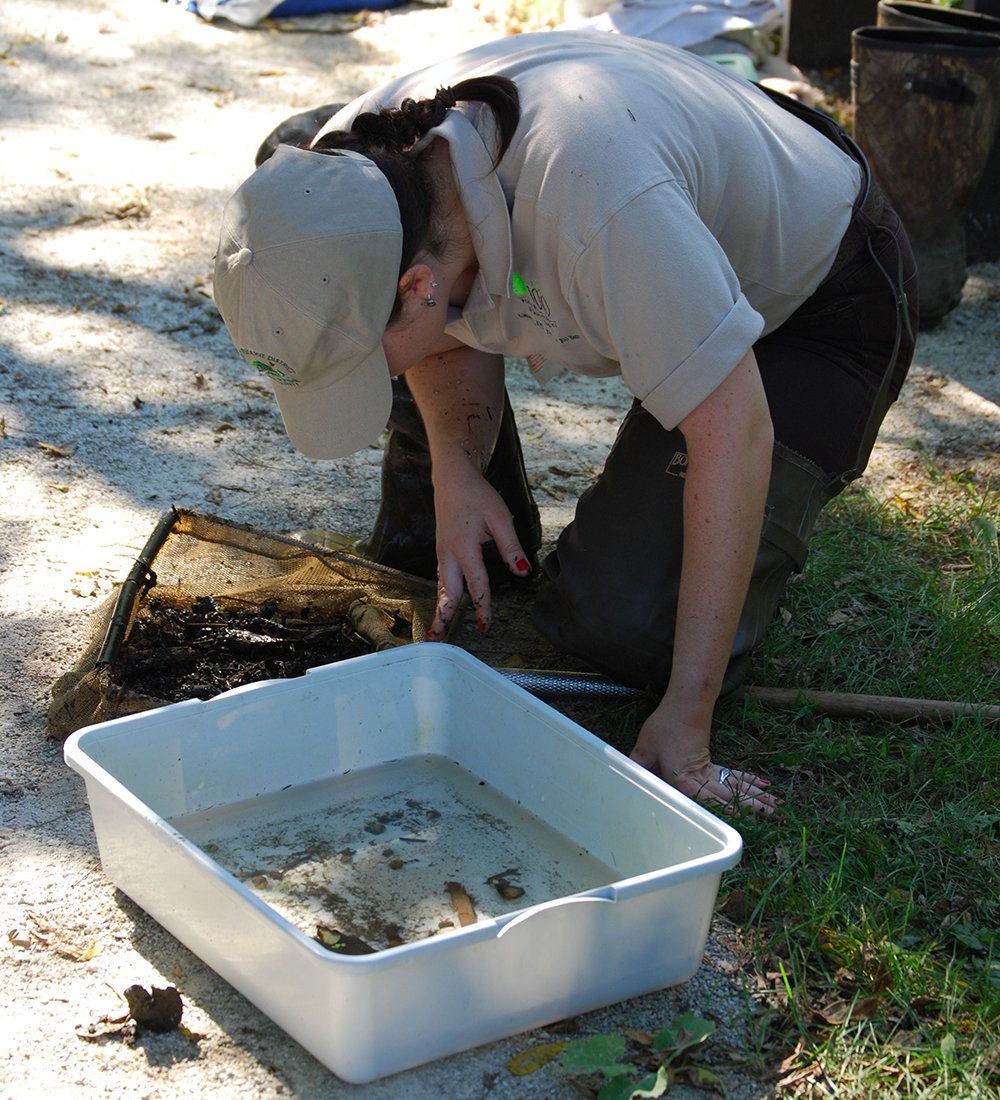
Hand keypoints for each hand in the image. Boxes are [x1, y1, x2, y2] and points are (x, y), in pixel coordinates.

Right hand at [426, 462, 528, 639]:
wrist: (452, 479)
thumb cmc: (477, 496)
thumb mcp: (500, 518)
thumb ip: (511, 547)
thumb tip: (523, 573)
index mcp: (464, 547)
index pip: (476, 584)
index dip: (483, 606)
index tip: (486, 625)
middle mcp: (448, 554)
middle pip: (447, 593)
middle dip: (443, 618)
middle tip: (437, 642)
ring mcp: (442, 554)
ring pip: (442, 588)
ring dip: (440, 611)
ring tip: (434, 634)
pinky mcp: (442, 552)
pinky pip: (442, 580)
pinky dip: (442, 597)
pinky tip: (443, 608)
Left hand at [630, 709, 778, 815]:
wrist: (685, 703)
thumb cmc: (664, 726)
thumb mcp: (644, 748)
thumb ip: (637, 767)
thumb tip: (623, 778)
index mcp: (683, 774)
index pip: (700, 797)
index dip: (717, 809)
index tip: (735, 820)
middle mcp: (701, 774)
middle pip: (728, 794)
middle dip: (750, 806)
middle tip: (771, 815)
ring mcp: (710, 768)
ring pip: (736, 786)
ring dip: (756, 796)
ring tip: (776, 806)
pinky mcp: (712, 763)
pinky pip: (734, 776)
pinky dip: (749, 782)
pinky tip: (765, 786)